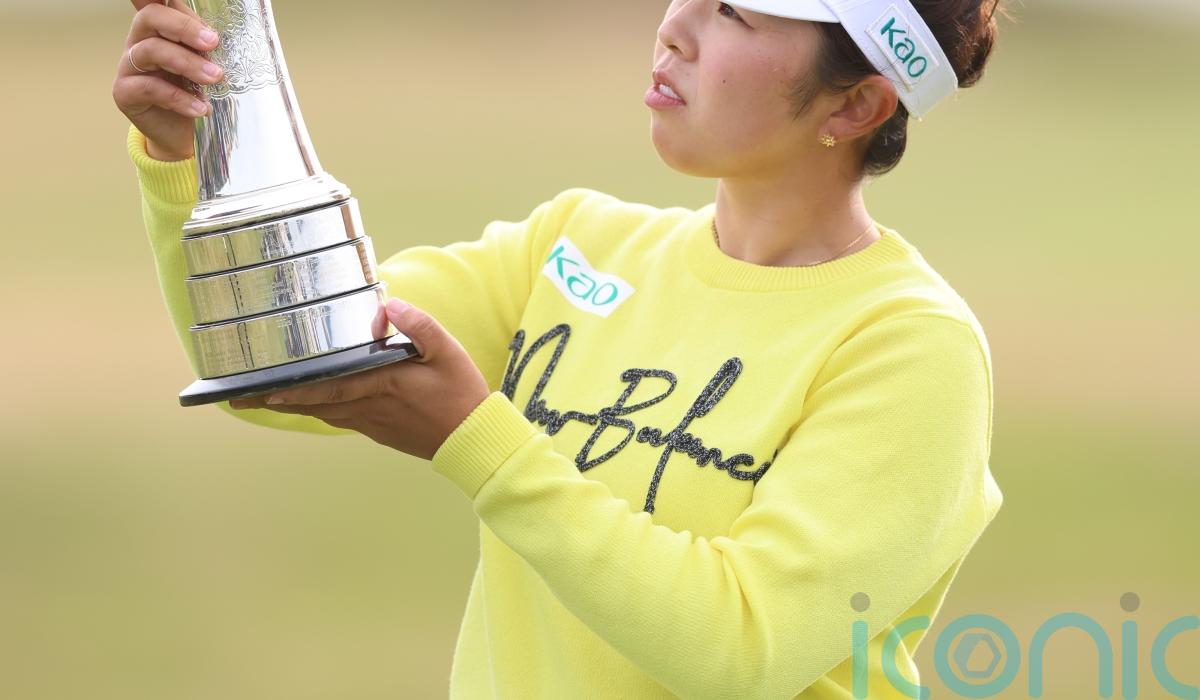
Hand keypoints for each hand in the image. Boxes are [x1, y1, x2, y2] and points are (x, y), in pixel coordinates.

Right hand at [112, 0, 224, 160]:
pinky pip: (149, 87)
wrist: (185, 135)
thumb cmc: (197, 93)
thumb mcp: (207, 66)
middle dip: (184, 28)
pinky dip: (179, 97)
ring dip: (187, 63)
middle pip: (150, 18)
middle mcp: (140, 41)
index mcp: (160, 28)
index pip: (155, 2)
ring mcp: (129, 65)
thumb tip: (219, 33)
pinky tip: (201, 108)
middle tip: (213, 43)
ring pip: (151, 51)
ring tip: (215, 78)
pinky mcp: (125, 92)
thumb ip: (207, 46)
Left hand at [229, 300, 491, 460]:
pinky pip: (340, 419)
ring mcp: (372, 423)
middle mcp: (370, 406)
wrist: (474, 439)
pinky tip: (310, 406)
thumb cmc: (462, 394)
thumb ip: (419, 325)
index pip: (330, 387)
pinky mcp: (379, 431)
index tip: (264, 391)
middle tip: (240, 399)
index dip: (295, 389)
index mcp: (383, 384)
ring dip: (293, 406)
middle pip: (314, 403)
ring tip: (263, 400)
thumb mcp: (448, 351)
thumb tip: (388, 305)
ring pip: (323, 413)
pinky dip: (318, 411)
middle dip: (276, 400)